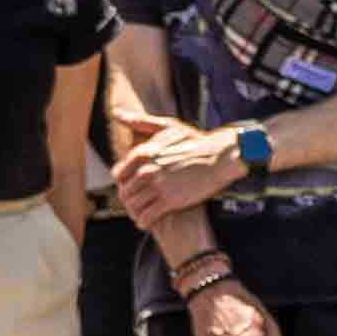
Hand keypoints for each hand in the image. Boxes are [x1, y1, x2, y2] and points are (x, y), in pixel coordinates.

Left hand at [105, 122, 245, 229]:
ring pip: (132, 206)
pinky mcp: (170, 201)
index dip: (124, 182)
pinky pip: (146, 217)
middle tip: (138, 203)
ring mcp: (158, 186)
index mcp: (142, 153)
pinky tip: (147, 221)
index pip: (118, 174)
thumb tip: (116, 113)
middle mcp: (146, 170)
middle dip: (129, 199)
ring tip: (141, 213)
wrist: (220, 157)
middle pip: (124, 192)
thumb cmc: (195, 141)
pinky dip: (143, 222)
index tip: (133, 186)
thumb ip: (138, 122)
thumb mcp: (166, 126)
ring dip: (135, 212)